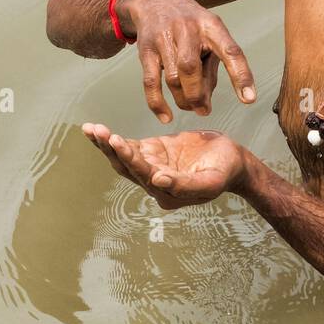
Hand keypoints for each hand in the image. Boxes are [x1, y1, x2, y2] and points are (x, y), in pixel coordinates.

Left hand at [81, 122, 247, 209]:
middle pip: (126, 167)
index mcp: (167, 194)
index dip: (129, 158)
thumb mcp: (211, 180)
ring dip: (105, 144)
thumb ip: (185, 185)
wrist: (232, 161)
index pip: (143, 175)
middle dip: (111, 149)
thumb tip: (157, 181)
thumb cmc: (225, 170)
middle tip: (99, 131)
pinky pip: (127, 147)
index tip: (117, 141)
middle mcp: (154, 183)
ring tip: (91, 129)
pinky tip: (95, 131)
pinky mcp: (151, 153)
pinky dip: (110, 140)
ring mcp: (151, 167)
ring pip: (122, 158)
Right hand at [118, 0, 255, 122]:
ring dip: (183, 99)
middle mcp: (187, 29)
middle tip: (204, 111)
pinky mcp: (146, 50)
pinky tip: (166, 116)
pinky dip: (158, 103)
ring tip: (190, 107)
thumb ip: (211, 68)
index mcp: (211, 25)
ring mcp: (164, 38)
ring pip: (173, 77)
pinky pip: (151, 82)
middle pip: (191, 68)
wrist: (154, 2)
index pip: (230, 51)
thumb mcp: (208, 37)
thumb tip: (205, 103)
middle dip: (198, 95)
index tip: (249, 99)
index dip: (241, 75)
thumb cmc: (189, 25)